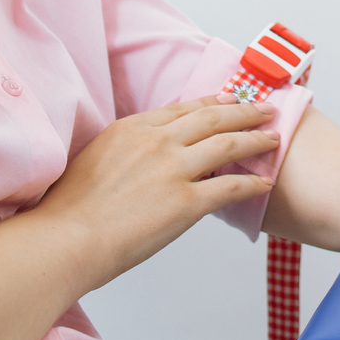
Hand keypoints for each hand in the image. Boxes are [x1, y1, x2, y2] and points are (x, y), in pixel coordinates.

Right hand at [40, 95, 281, 288]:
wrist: (66, 239)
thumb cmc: (70, 210)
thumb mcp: (96, 158)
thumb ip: (126, 149)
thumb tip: (142, 156)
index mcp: (133, 127)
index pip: (184, 109)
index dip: (213, 103)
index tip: (230, 100)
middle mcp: (158, 141)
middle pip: (214, 118)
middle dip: (245, 112)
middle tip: (265, 111)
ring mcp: (174, 169)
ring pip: (228, 145)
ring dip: (256, 140)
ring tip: (273, 140)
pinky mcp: (186, 202)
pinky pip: (230, 187)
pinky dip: (252, 184)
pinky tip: (264, 183)